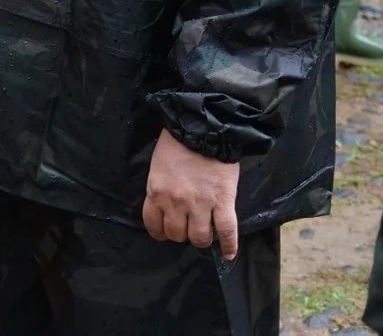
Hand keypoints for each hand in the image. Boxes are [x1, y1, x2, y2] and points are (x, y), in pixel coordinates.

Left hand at [141, 129, 240, 259]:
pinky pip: (226, 231)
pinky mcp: (223, 202)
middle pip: (176, 234)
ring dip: (201, 239)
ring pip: (199, 237)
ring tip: (205, 233)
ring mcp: (200, 204)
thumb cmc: (178, 143)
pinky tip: (228, 254)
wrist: (203, 127)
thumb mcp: (159, 166)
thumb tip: (166, 206)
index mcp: (156, 191)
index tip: (166, 231)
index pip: (153, 224)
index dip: (160, 231)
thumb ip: (161, 188)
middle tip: (188, 227)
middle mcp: (175, 202)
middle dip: (181, 234)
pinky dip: (229, 245)